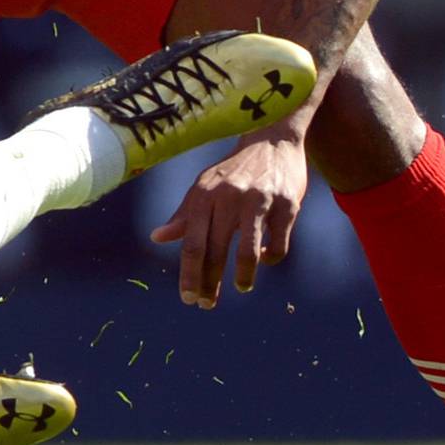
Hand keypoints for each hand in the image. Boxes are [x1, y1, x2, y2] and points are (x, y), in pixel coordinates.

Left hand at [151, 129, 307, 308]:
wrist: (273, 140)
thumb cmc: (233, 170)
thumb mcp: (204, 186)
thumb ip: (184, 215)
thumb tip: (157, 237)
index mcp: (204, 194)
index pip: (192, 244)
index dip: (189, 275)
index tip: (188, 298)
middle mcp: (229, 197)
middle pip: (215, 251)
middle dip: (210, 283)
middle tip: (207, 304)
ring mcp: (259, 201)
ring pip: (248, 253)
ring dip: (244, 277)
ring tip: (241, 287)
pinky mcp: (287, 205)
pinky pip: (279, 244)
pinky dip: (270, 257)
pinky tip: (265, 258)